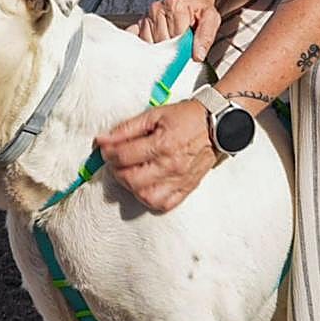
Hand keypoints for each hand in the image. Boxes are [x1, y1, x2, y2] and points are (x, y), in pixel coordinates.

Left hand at [95, 100, 216, 212]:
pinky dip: (151, 199)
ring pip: (146, 197)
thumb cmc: (186, 118)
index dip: (108, 153)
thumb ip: (126, 129)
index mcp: (163, 144)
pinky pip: (164, 205)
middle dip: (117, 170)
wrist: (216, 124)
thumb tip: (103, 140)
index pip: (124, 156)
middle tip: (117, 160)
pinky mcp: (186, 188)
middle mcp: (171, 165)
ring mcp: (180, 180)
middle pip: (131, 179)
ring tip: (132, 173)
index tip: (104, 148)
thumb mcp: (154, 115)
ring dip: (132, 187)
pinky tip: (147, 186)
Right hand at [127, 0, 220, 60]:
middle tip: (182, 44)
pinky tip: (158, 44)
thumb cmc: (200, 12)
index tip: (189, 49)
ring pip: (151, 44)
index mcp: (175, 4)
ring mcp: (146, 15)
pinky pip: (140, 41)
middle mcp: (157, 7)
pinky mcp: (139, 23)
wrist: (191, 2)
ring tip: (172, 41)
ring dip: (161, 49)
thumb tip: (197, 56)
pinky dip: (149, 46)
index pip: (177, 36)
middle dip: (173, 48)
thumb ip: (206, 36)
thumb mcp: (211, 20)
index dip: (184, 47)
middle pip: (162, 41)